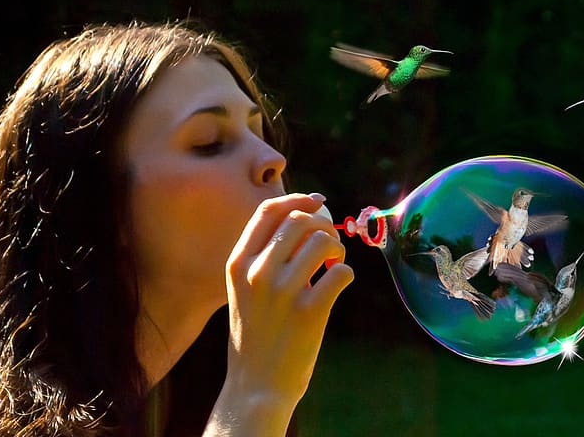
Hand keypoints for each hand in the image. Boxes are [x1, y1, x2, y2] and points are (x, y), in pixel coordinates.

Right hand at [208, 193, 353, 434]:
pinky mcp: (310, 311)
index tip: (317, 202)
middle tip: (329, 244)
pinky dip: (345, 273)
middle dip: (323, 224)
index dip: (297, 198)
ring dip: (337, 248)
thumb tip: (304, 213)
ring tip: (333, 265)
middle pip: (300, 219)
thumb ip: (263, 255)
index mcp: (238, 264)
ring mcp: (283, 291)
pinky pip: (341, 272)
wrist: (255, 386)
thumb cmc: (255, 334)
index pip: (268, 211)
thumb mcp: (242, 290)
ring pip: (324, 241)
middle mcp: (258, 272)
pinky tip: (336, 285)